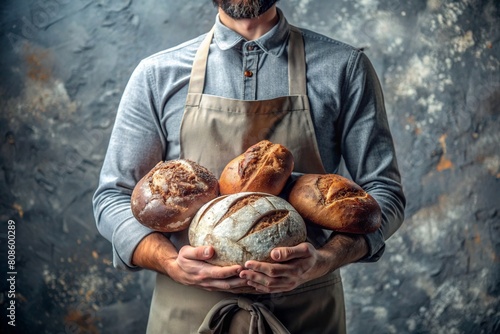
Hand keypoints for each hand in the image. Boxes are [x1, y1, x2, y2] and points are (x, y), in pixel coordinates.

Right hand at [170, 245, 253, 292]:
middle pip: (228, 284)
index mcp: (202, 272)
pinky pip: (230, 290)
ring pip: (231, 289)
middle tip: (255, 275)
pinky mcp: (215, 287)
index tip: (241, 266)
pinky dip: (241, 289)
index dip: (230, 271)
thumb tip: (211, 250)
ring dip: (243, 286)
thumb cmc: (183, 259)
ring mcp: (212, 286)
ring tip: (257, 281)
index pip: (219, 273)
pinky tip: (250, 286)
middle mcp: (208, 282)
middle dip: (242, 280)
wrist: (177, 272)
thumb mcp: (186, 252)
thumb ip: (198, 251)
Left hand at [239, 234, 368, 293]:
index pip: (273, 270)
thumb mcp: (304, 249)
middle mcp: (291, 280)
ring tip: (243, 277)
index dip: (260, 267)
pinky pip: (272, 290)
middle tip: (240, 272)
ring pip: (269, 287)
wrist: (318, 266)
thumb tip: (273, 253)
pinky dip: (261, 288)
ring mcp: (288, 285)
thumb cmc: (309, 254)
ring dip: (255, 282)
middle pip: (269, 280)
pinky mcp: (286, 287)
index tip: (247, 262)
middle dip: (253, 276)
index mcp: (294, 270)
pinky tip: (253, 284)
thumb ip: (289, 251)